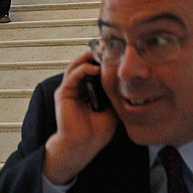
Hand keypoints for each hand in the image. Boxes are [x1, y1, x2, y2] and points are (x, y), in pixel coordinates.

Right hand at [42, 53, 118, 184]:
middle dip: (95, 54)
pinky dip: (83, 69)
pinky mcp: (63, 93)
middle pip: (83, 63)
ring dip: (89, 57)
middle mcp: (76, 87)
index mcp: (86, 90)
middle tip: (108, 46)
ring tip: (102, 53)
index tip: (115, 52)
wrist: (84, 146)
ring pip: (76, 65)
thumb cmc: (97, 132)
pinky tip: (95, 69)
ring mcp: (69, 89)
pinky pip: (73, 76)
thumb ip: (115, 95)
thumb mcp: (112, 109)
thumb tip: (129, 82)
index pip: (93, 68)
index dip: (102, 60)